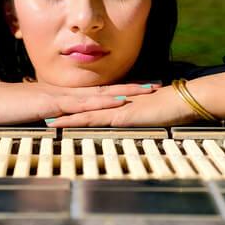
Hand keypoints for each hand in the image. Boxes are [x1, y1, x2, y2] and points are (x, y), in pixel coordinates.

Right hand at [0, 79, 159, 124]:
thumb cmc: (4, 107)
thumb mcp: (32, 111)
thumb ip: (47, 113)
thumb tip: (56, 119)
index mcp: (63, 95)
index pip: (97, 91)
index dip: (119, 88)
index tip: (140, 87)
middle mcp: (66, 94)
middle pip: (105, 89)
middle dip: (132, 87)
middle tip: (156, 85)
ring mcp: (61, 97)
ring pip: (99, 94)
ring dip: (124, 92)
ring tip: (146, 91)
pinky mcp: (53, 105)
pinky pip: (82, 104)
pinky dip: (101, 103)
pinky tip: (116, 103)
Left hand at [44, 85, 197, 127]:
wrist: (184, 100)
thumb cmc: (171, 107)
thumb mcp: (149, 114)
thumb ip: (137, 115)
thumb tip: (131, 120)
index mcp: (118, 104)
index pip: (91, 105)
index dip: (73, 107)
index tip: (56, 109)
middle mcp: (113, 104)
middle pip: (81, 107)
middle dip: (61, 109)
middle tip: (40, 111)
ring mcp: (115, 109)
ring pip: (82, 113)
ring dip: (62, 117)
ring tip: (43, 120)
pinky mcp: (119, 117)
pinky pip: (92, 120)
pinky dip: (75, 122)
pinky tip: (62, 125)